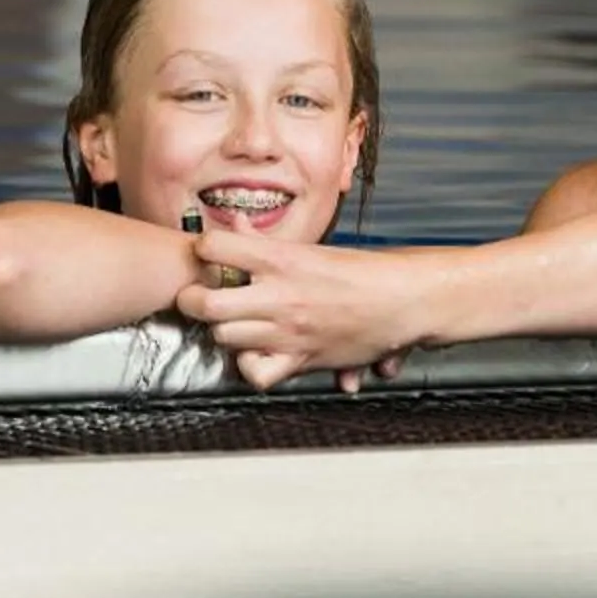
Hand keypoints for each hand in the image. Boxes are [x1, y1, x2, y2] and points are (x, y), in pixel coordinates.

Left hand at [174, 230, 418, 389]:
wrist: (404, 301)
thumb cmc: (363, 273)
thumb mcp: (312, 249)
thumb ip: (265, 242)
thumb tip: (236, 224)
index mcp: (282, 259)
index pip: (214, 246)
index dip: (202, 250)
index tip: (206, 255)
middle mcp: (279, 295)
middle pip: (204, 303)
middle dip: (192, 300)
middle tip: (197, 297)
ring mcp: (287, 330)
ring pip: (223, 337)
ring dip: (221, 331)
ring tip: (231, 323)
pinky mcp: (301, 358)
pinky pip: (256, 373)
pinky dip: (250, 366)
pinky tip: (256, 352)